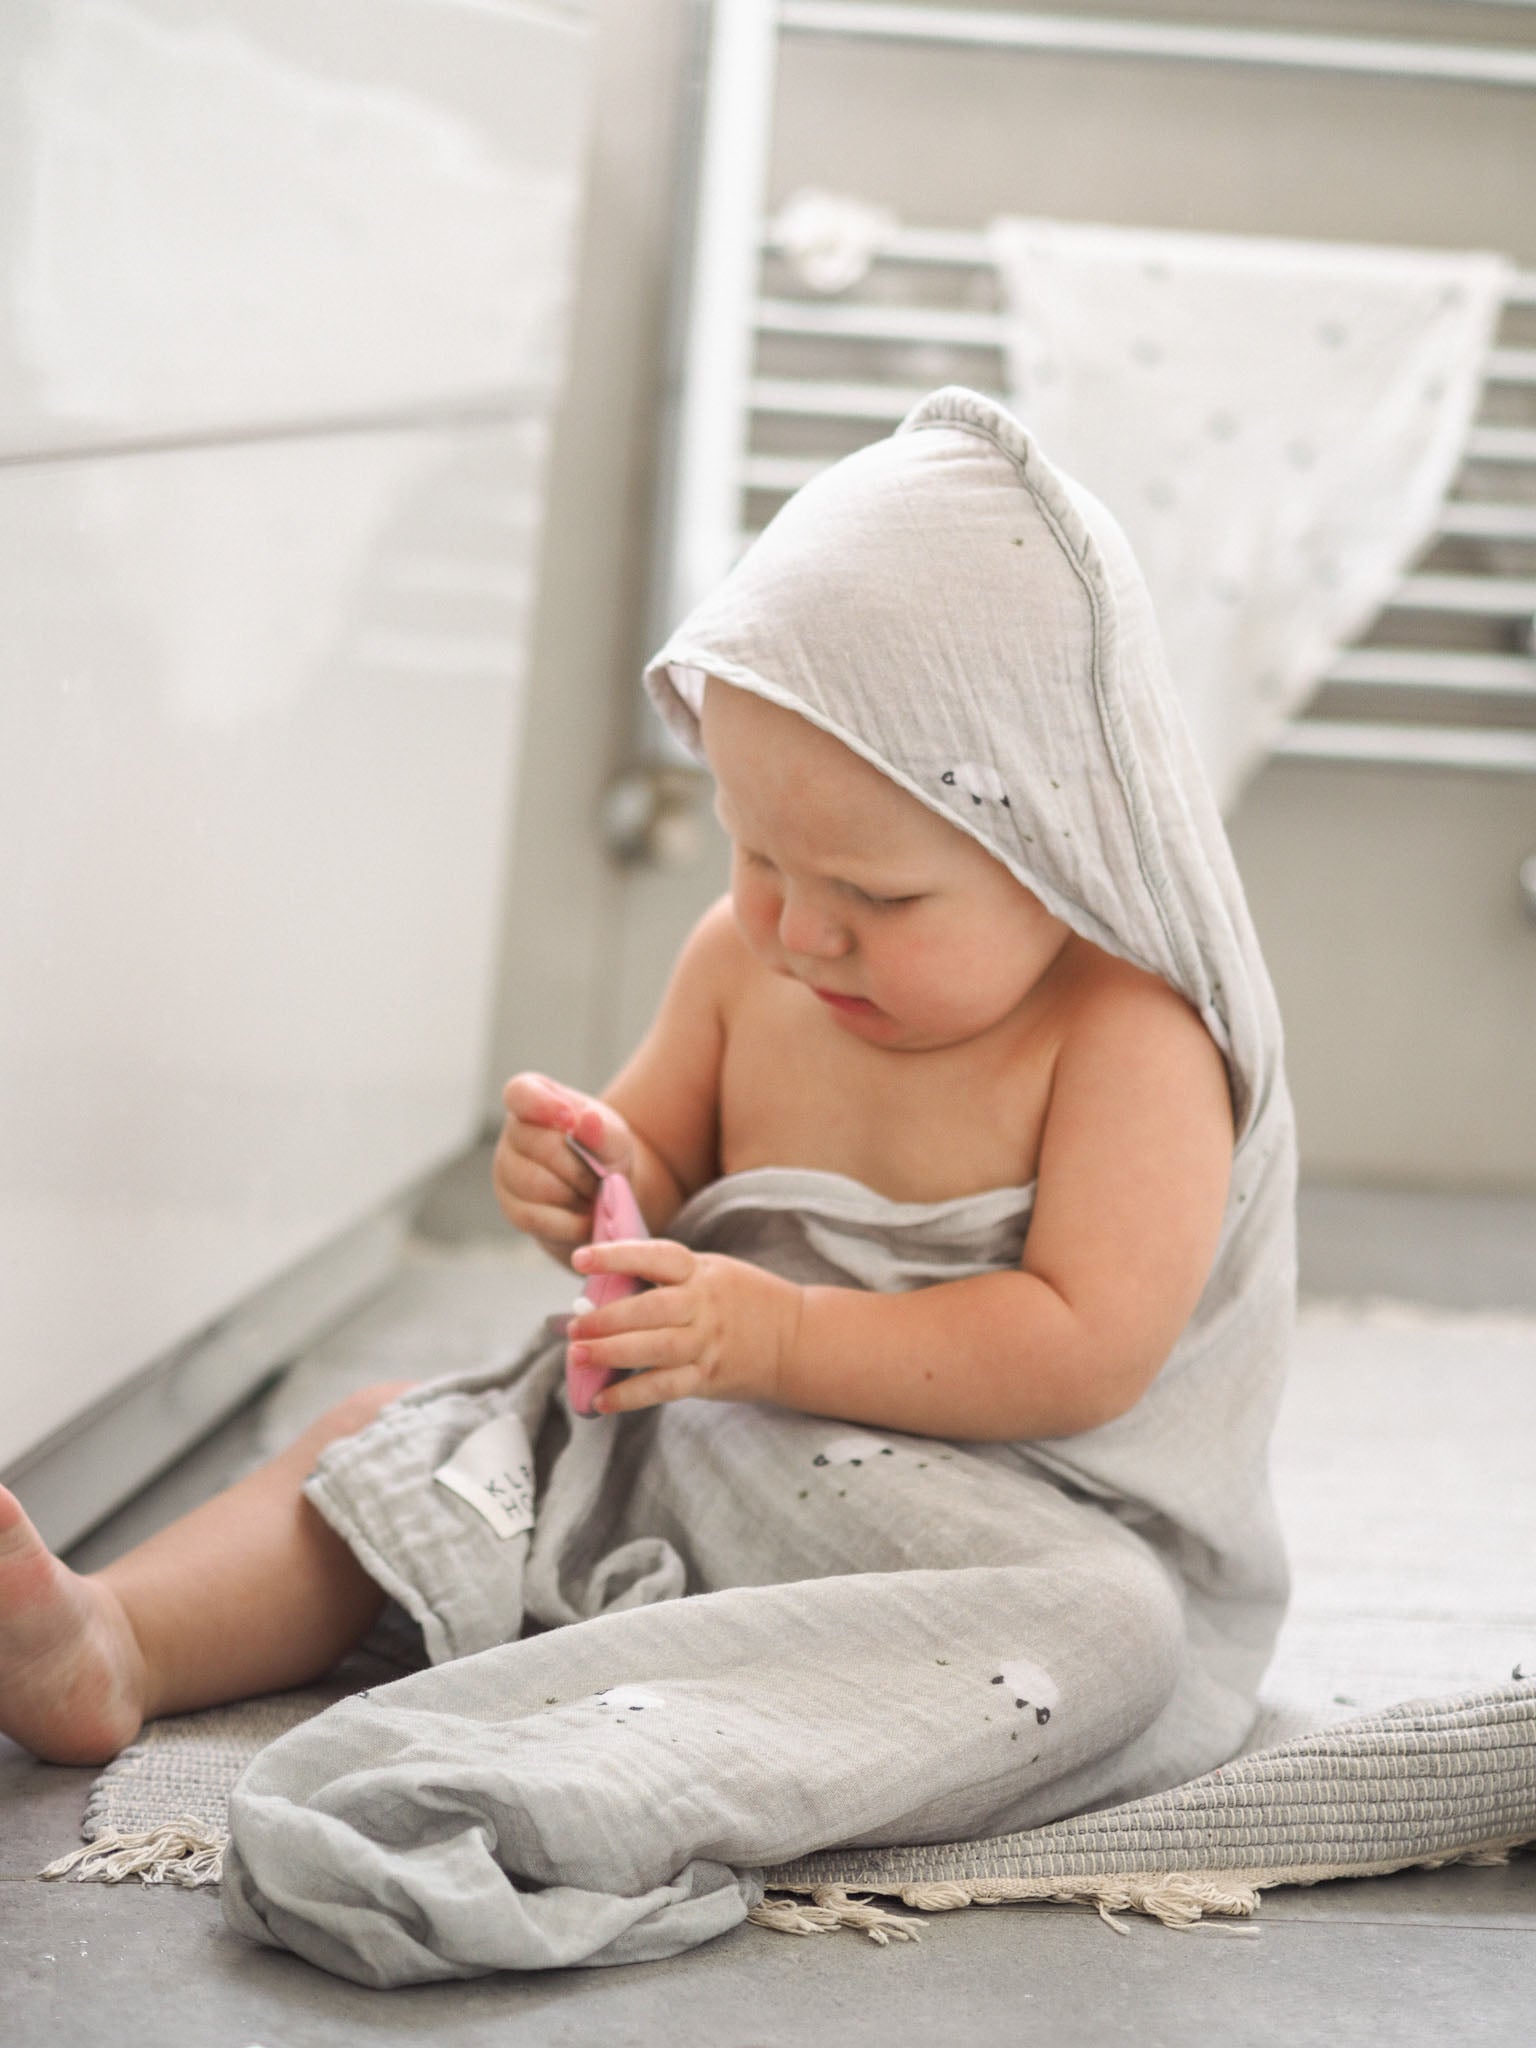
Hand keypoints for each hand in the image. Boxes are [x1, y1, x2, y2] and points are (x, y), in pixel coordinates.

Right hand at [494, 1072, 637, 1259]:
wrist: (606, 1196)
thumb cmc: (604, 1154)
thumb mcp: (615, 1137)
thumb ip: (603, 1129)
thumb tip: (588, 1120)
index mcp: (534, 1100)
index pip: (521, 1093)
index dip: (542, 1105)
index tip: (570, 1119)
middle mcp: (513, 1134)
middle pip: (542, 1147)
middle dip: (580, 1167)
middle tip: (601, 1176)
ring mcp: (506, 1173)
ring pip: (539, 1185)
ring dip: (576, 1194)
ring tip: (593, 1194)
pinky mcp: (513, 1210)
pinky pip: (538, 1218)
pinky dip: (570, 1222)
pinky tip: (586, 1217)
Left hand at [566, 1240, 802, 1414]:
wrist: (796, 1339)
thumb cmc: (742, 1300)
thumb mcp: (711, 1272)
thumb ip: (666, 1279)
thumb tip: (602, 1292)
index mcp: (701, 1271)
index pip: (656, 1257)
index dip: (617, 1256)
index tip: (580, 1259)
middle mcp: (704, 1305)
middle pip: (650, 1309)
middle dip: (606, 1318)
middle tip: (573, 1326)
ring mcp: (707, 1342)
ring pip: (655, 1349)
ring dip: (611, 1353)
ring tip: (577, 1356)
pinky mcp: (708, 1376)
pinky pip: (665, 1388)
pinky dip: (630, 1395)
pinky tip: (601, 1400)